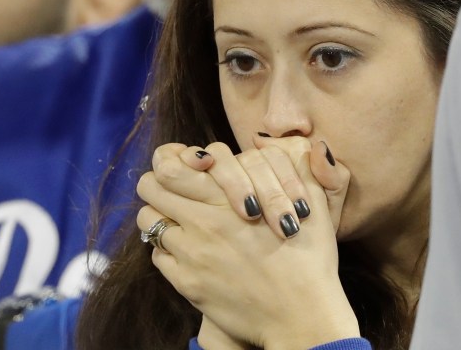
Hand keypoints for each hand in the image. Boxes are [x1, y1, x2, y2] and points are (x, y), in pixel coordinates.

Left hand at [137, 137, 359, 349]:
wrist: (302, 318)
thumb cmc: (310, 260)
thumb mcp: (311, 204)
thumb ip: (293, 167)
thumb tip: (281, 143)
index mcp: (228, 198)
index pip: (169, 165)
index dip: (171, 160)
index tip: (184, 165)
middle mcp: (203, 222)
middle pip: (149, 186)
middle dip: (158, 182)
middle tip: (171, 188)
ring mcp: (191, 254)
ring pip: (149, 220)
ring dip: (161, 215)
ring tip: (178, 219)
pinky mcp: (187, 283)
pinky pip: (158, 255)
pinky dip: (168, 249)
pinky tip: (188, 250)